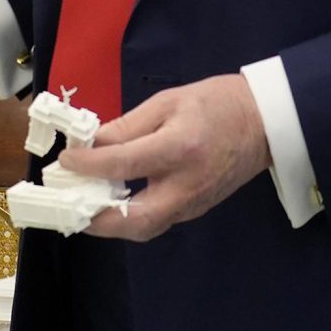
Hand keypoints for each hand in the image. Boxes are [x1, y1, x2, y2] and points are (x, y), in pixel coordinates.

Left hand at [60, 73, 270, 240]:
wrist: (266, 122)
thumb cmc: (216, 103)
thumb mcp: (167, 102)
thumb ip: (127, 126)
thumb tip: (90, 144)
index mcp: (179, 149)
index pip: (123, 164)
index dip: (88, 164)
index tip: (64, 161)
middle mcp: (187, 185)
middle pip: (136, 220)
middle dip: (97, 220)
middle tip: (69, 206)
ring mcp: (194, 203)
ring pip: (146, 228)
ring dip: (111, 223)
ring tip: (84, 205)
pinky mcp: (197, 210)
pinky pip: (157, 220)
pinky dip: (130, 217)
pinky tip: (112, 201)